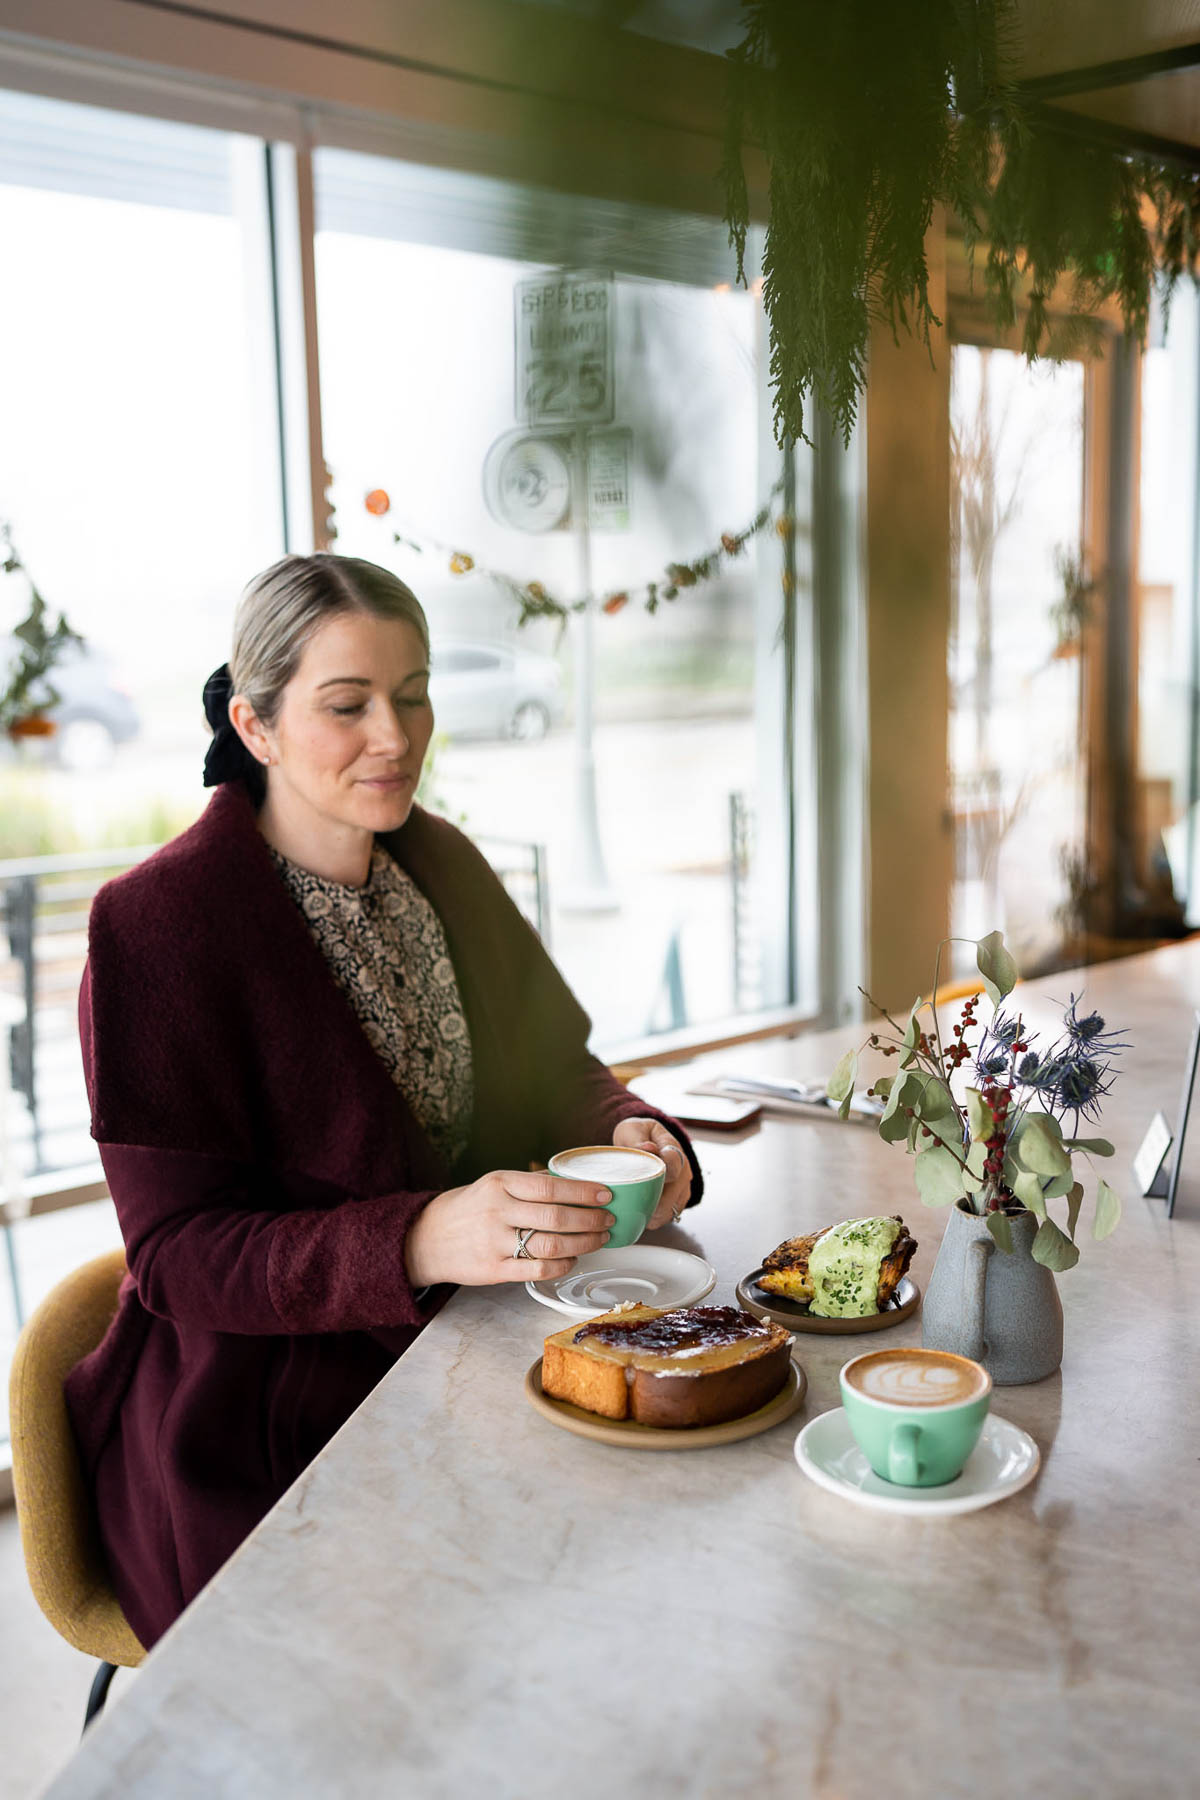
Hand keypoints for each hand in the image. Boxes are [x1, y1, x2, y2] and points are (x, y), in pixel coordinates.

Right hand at [404, 1168, 614, 1288]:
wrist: (426, 1238)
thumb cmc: (468, 1208)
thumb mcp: (492, 1184)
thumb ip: (529, 1184)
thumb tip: (574, 1183)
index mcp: (499, 1183)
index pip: (551, 1187)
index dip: (584, 1192)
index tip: (606, 1194)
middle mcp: (497, 1211)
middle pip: (556, 1217)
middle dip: (591, 1219)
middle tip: (608, 1219)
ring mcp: (494, 1243)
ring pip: (551, 1245)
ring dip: (583, 1243)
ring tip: (599, 1239)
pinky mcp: (494, 1270)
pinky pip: (538, 1270)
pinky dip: (563, 1265)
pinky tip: (573, 1259)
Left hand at [612, 1117, 691, 1228]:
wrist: (643, 1141)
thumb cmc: (636, 1136)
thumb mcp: (633, 1130)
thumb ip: (638, 1139)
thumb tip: (648, 1148)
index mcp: (672, 1148)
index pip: (674, 1164)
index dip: (660, 1175)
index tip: (644, 1181)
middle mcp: (683, 1168)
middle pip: (674, 1193)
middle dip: (653, 1202)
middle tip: (633, 1205)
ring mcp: (683, 1185)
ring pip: (673, 1208)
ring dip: (654, 1214)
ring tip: (635, 1212)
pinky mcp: (679, 1199)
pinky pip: (671, 1215)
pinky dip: (656, 1219)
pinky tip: (642, 1217)